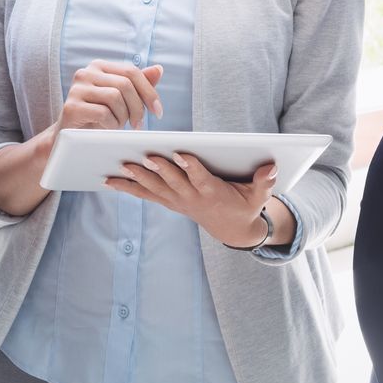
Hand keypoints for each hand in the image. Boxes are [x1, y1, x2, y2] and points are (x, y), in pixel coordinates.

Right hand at [55, 60, 164, 133]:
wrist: (70, 137)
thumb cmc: (98, 117)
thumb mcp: (121, 99)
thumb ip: (138, 84)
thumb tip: (159, 69)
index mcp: (99, 66)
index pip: (131, 71)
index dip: (149, 91)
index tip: (158, 112)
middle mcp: (86, 72)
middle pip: (125, 84)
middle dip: (138, 107)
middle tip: (138, 124)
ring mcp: (77, 88)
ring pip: (115, 97)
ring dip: (123, 117)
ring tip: (118, 125)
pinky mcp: (71, 106)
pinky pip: (103, 113)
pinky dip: (111, 124)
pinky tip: (108, 129)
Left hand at [106, 153, 275, 247]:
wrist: (233, 229)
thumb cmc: (246, 205)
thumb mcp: (259, 196)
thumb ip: (265, 182)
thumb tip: (272, 167)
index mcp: (213, 193)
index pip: (201, 178)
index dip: (192, 167)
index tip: (182, 154)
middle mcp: (192, 198)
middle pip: (173, 182)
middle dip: (159, 169)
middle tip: (144, 156)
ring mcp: (178, 201)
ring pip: (155, 188)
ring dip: (138, 178)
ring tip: (120, 166)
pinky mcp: (169, 202)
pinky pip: (146, 194)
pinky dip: (129, 187)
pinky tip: (110, 180)